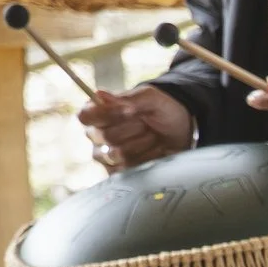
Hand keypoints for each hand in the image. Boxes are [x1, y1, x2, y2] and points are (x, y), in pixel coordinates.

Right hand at [76, 86, 193, 174]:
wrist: (182, 131)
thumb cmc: (161, 110)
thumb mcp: (150, 98)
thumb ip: (127, 98)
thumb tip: (99, 94)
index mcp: (97, 112)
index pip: (86, 116)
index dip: (107, 114)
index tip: (130, 111)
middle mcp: (96, 135)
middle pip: (106, 136)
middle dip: (134, 128)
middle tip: (146, 123)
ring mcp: (105, 156)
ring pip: (117, 154)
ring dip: (142, 143)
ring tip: (152, 136)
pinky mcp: (119, 172)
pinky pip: (127, 169)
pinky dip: (146, 158)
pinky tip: (154, 150)